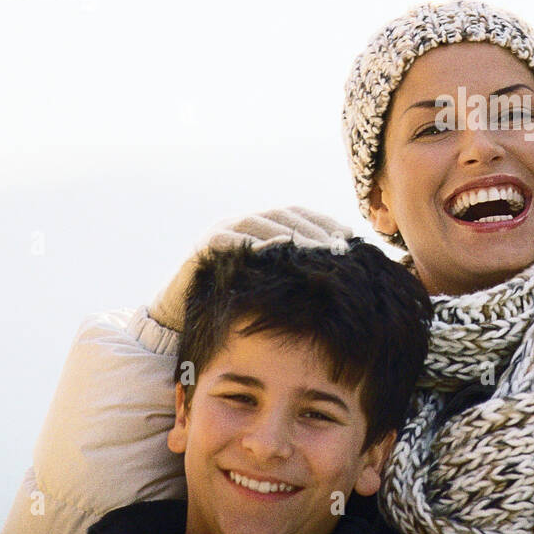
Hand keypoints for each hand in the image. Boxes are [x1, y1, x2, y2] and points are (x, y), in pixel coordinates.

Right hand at [148, 206, 353, 330]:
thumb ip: (294, 270)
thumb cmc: (234, 305)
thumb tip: (340, 269)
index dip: (324, 221)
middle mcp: (241, 223)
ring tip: (319, 249)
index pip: (296, 214)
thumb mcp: (269, 284)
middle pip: (283, 216)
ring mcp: (222, 231)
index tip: (350, 234)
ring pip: (262, 223)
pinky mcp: (207, 247)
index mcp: (259, 226)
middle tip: (340, 244)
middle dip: (314, 228)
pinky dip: (258, 242)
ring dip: (293, 234)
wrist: (182, 319)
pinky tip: (282, 248)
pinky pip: (235, 239)